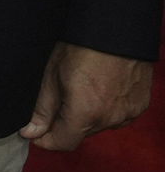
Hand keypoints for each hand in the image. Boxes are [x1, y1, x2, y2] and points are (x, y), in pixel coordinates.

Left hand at [20, 44, 152, 149]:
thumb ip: (42, 109)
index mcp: (85, 113)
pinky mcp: (140, 105)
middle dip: (65, 122)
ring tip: (82, 88)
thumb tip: (30, 132)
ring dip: (88, 115)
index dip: (46, 141)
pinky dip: (107, 108)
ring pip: (100, 124)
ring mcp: (128, 113)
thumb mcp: (51, 76)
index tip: (35, 133)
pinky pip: (118, 115)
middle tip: (58, 98)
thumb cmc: (80, 48)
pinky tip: (101, 88)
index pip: (64, 143)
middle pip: (81, 132)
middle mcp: (110, 119)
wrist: (116, 29)